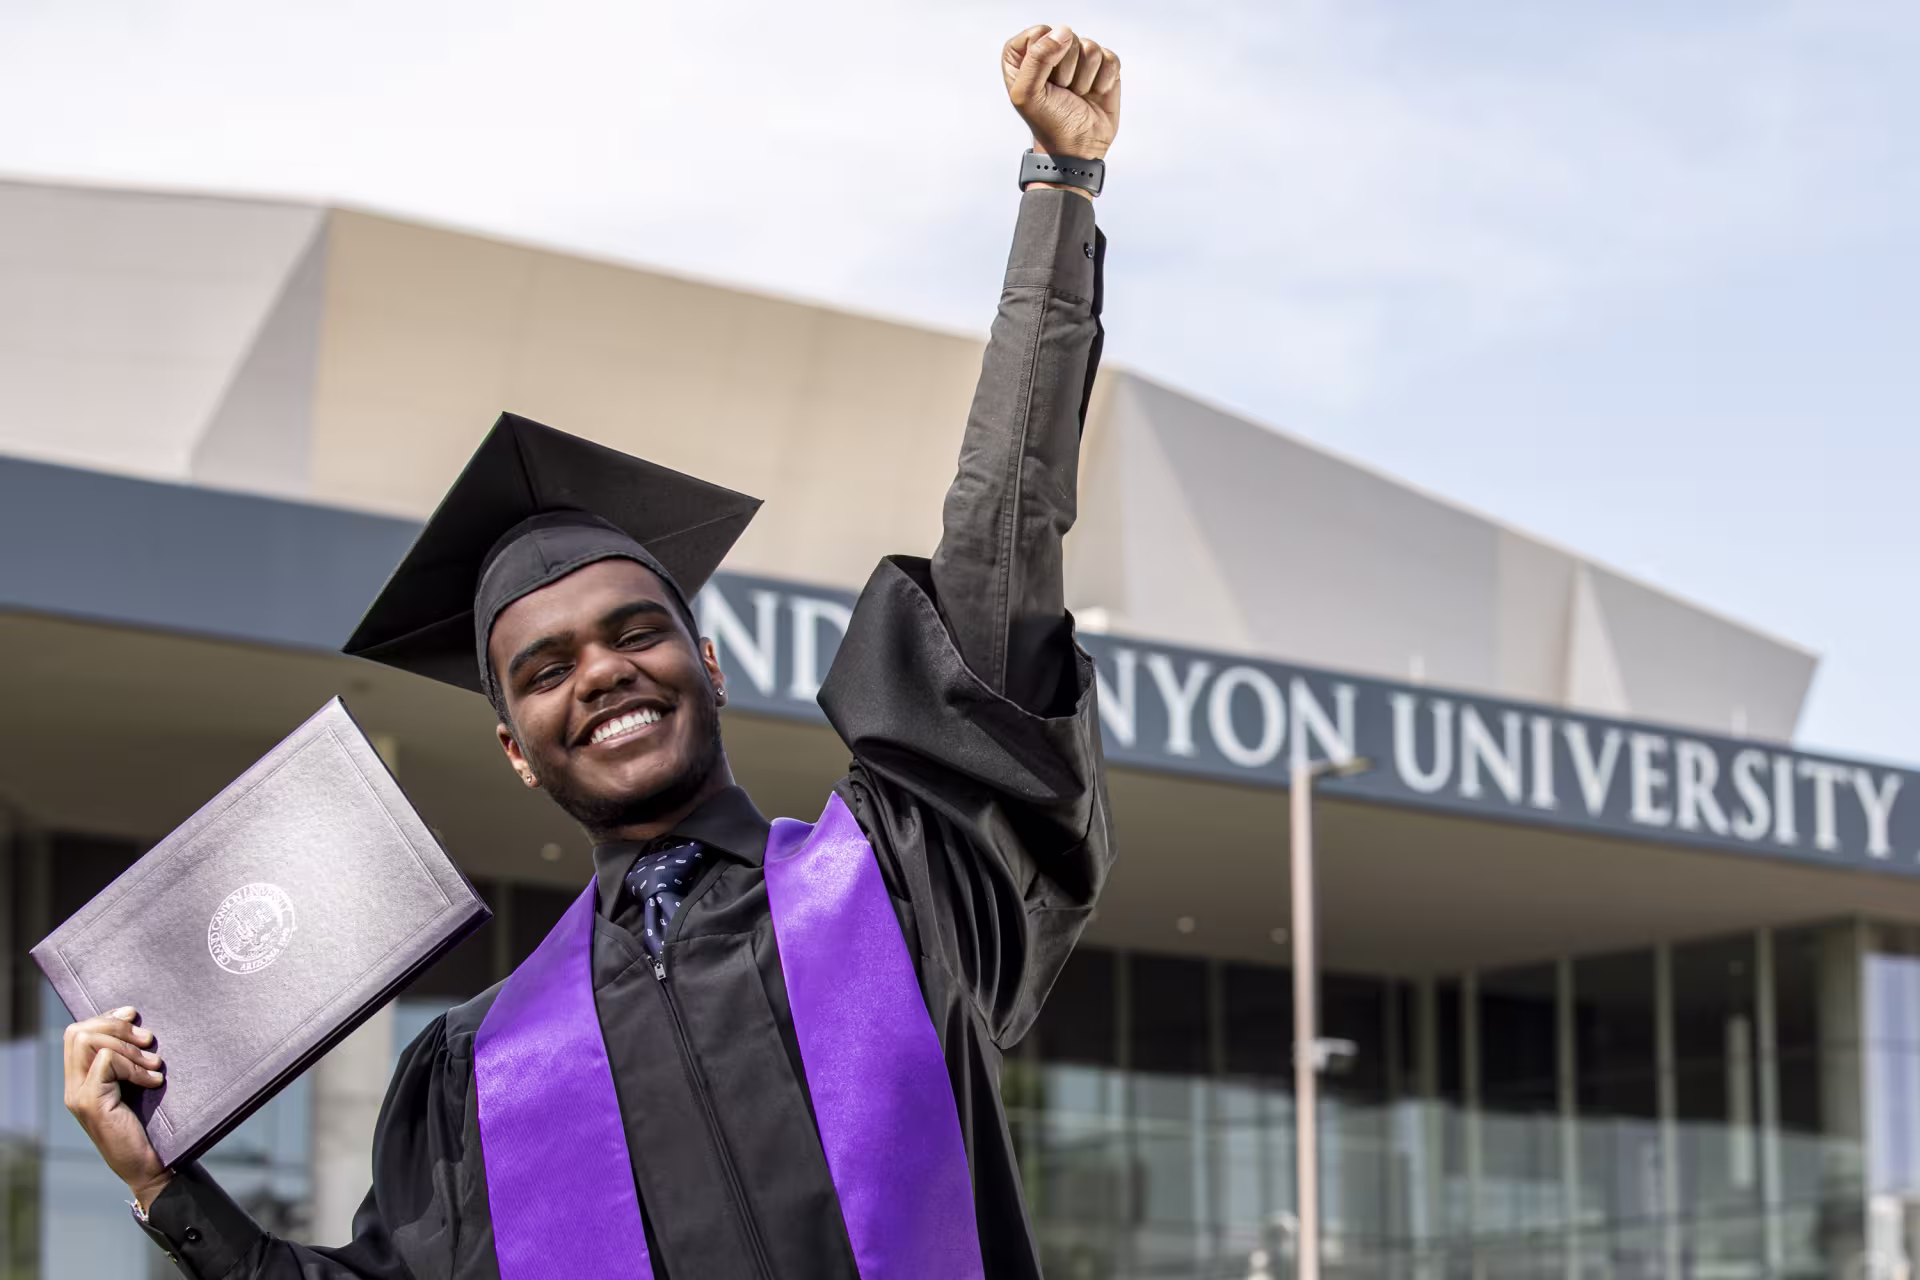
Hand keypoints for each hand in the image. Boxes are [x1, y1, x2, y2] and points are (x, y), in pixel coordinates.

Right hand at [63, 1007, 171, 1208]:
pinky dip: (135, 1066)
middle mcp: (73, 1087)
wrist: (149, 1166)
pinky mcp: (91, 1103)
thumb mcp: (134, 1087)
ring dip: (130, 1046)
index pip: (77, 1034)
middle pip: (79, 1032)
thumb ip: (127, 1062)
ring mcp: (78, 1095)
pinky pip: (108, 1061)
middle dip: (116, 1026)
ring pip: (91, 1042)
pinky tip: (154, 1081)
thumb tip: (138, 1024)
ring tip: (156, 1064)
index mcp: (80, 1080)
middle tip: (148, 1038)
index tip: (133, 1015)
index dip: (105, 1018)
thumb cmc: (148, 1126)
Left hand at [1002, 25, 1120, 161]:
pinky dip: (1103, 81)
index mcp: (1025, 55)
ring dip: (1084, 78)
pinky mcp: (1103, 66)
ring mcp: (1080, 58)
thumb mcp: (1027, 94)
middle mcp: (1052, 52)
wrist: (1077, 147)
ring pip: (1090, 46)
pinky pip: (1109, 58)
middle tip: (1061, 91)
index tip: (1043, 81)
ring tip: (1076, 94)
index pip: (1038, 33)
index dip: (1044, 56)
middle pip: (1066, 37)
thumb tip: (1064, 32)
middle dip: (1066, 70)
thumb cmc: (1048, 122)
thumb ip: (1037, 58)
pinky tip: (1093, 94)